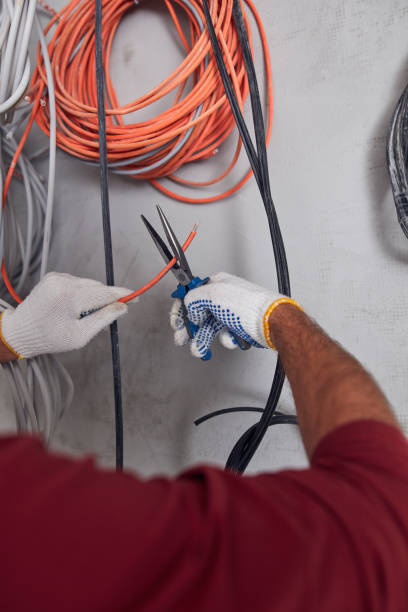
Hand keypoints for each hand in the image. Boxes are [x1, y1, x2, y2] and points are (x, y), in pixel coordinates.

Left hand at [0, 273, 131, 358]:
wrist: (21, 331)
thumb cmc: (49, 337)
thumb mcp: (80, 335)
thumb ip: (104, 319)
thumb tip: (122, 307)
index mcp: (70, 296)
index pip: (105, 293)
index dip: (123, 295)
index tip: (136, 296)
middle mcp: (63, 281)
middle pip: (97, 287)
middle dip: (105, 299)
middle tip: (104, 317)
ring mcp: (57, 277)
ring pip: (88, 284)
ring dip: (92, 297)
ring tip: (80, 316)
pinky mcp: (53, 276)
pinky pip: (77, 282)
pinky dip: (80, 293)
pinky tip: (72, 307)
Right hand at [170, 272, 300, 358]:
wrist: (270, 322)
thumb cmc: (248, 306)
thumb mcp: (212, 294)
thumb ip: (192, 299)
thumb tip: (190, 309)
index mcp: (216, 284)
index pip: (191, 295)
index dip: (181, 309)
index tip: (175, 321)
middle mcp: (223, 297)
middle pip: (198, 314)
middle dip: (189, 329)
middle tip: (182, 338)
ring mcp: (231, 313)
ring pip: (210, 328)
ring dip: (202, 339)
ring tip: (199, 349)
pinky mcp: (238, 327)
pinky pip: (224, 335)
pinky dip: (226, 339)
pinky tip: (231, 337)